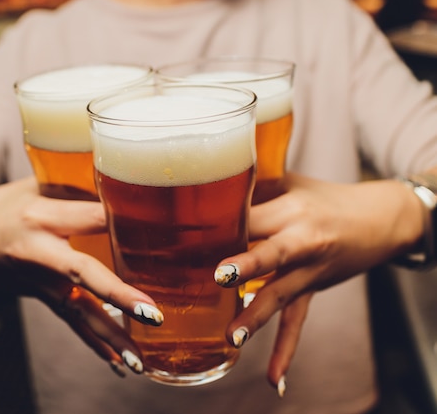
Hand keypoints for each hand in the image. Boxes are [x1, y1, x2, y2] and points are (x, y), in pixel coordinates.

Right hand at [0, 177, 162, 373]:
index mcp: (39, 216)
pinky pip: (70, 321)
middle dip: (118, 296)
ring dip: (110, 337)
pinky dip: (95, 343)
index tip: (161, 228)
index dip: (122, 221)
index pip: (89, 216)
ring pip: (78, 311)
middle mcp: (38, 252)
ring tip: (140, 361)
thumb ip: (72, 187)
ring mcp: (37, 281)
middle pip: (83, 274)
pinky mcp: (40, 297)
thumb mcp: (30, 187)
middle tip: (153, 313)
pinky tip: (118, 363)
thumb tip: (121, 186)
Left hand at [213, 173, 423, 392]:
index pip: (250, 215)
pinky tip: (274, 379)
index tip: (183, 232)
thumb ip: (252, 185)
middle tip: (219, 277)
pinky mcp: (312, 290)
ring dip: (256, 317)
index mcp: (290, 209)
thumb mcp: (289, 182)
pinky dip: (286, 350)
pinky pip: (298, 322)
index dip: (219, 222)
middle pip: (271, 252)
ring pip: (280, 295)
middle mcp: (302, 240)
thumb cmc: (323, 198)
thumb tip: (204, 181)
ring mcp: (309, 270)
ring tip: (232, 337)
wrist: (377, 220)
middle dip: (246, 265)